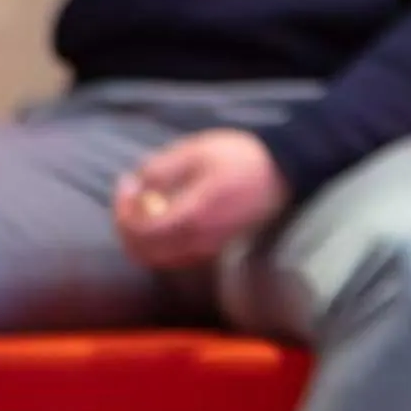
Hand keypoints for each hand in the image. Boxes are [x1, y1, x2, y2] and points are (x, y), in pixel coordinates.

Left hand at [116, 130, 288, 269]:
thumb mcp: (196, 152)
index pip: (139, 232)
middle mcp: (199, 242)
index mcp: (191, 217)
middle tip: (132, 197)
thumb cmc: (244, 159)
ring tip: (150, 202)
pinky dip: (164, 240)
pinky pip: (179, 256)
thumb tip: (137, 184)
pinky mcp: (219, 250)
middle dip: (129, 227)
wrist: (287, 173)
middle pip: (144, 253)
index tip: (128, 183)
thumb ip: (160, 169)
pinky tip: (172, 212)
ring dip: (145, 235)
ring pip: (160, 258)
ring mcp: (210, 250)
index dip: (123, 211)